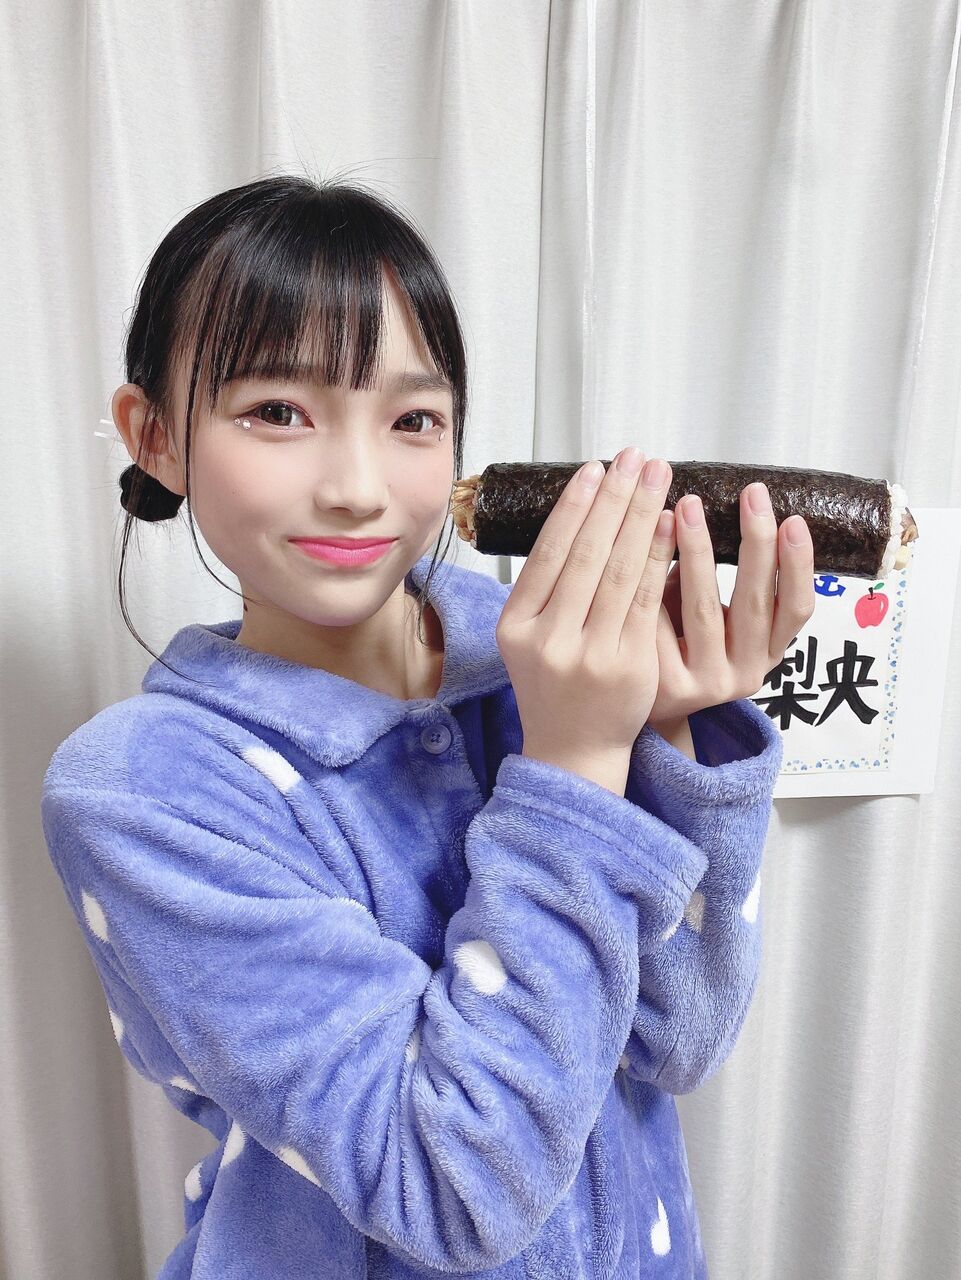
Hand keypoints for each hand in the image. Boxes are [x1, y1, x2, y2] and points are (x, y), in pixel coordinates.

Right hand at [496, 448, 676, 760]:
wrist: (573, 750)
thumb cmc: (555, 684)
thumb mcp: (528, 638)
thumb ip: (545, 588)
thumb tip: (582, 512)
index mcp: (515, 627)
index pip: (547, 553)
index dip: (575, 506)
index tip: (597, 467)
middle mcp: (547, 640)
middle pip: (584, 554)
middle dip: (614, 499)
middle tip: (636, 457)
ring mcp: (588, 655)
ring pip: (618, 572)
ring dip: (641, 517)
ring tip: (658, 477)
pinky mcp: (627, 666)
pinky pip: (646, 600)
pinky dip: (659, 557)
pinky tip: (671, 524)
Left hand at [646, 482, 815, 725]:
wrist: (649, 709)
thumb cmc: (682, 644)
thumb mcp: (717, 618)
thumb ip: (723, 579)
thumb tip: (717, 504)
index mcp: (769, 651)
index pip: (796, 608)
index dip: (798, 566)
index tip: (793, 519)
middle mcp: (747, 672)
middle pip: (755, 603)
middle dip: (755, 542)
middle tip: (751, 495)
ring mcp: (708, 684)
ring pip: (705, 609)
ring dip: (697, 552)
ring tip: (686, 507)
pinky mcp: (669, 687)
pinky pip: (661, 624)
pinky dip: (654, 582)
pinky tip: (643, 544)